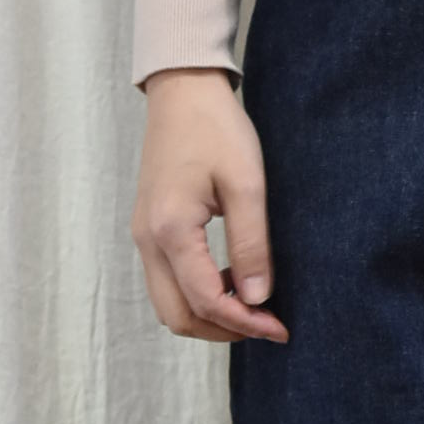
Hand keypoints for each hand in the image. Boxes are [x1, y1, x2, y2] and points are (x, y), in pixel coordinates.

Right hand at [132, 68, 288, 342]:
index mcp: (171, 229)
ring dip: (209, 315)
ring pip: (169, 304)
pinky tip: (232, 277)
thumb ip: (252, 245)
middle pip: (178, 317)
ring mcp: (143, 236)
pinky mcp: (148, 230)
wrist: (182, 93)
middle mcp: (148, 240)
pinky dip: (198, 294)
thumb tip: (257, 299)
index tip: (280, 329)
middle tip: (267, 324)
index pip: (206, 301)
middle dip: (223, 330)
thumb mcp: (246, 184)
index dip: (245, 323)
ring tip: (253, 303)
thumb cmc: (216, 129)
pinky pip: (168, 282)